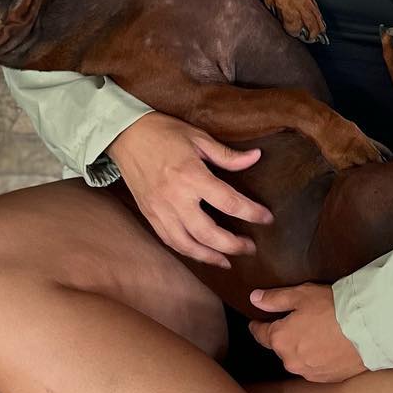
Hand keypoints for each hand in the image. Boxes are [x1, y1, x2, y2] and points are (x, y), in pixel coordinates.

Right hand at [109, 113, 271, 268]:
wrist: (125, 135)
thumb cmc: (164, 132)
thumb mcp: (198, 137)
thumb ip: (227, 155)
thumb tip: (256, 157)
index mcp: (191, 175)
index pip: (228, 201)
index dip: (251, 212)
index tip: (267, 218)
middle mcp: (175, 197)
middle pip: (208, 233)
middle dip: (233, 245)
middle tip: (250, 248)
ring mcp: (160, 209)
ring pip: (187, 244)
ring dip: (210, 256)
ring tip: (228, 260)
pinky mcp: (149, 215)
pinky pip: (169, 240)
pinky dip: (187, 251)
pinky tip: (201, 253)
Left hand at [248, 284, 366, 382]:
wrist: (367, 330)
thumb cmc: (333, 309)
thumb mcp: (301, 295)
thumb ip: (275, 299)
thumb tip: (254, 299)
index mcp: (280, 340)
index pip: (260, 334)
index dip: (257, 326)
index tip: (256, 323)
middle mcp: (290, 361)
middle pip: (281, 347)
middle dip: (286, 336)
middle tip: (300, 322)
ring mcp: (309, 372)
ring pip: (298, 359)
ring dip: (303, 349)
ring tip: (318, 335)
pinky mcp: (327, 379)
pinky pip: (316, 367)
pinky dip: (318, 358)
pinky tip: (329, 347)